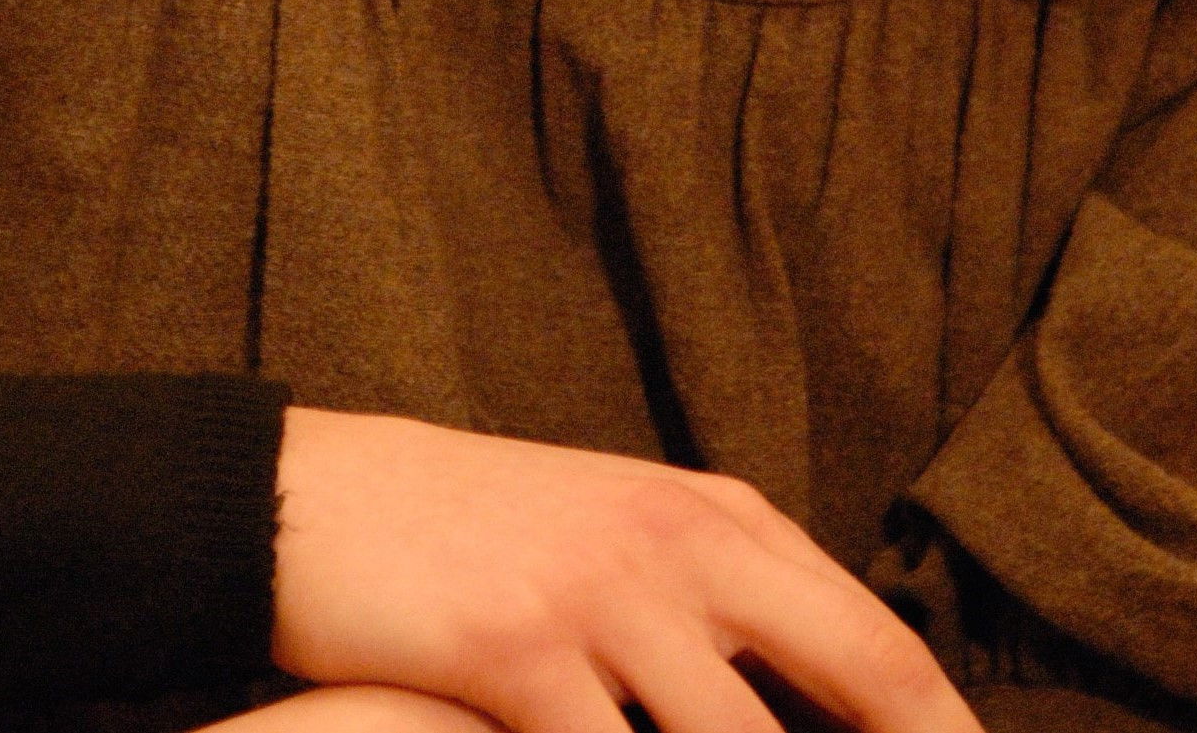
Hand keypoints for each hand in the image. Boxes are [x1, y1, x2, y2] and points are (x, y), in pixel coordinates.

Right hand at [271, 408, 977, 732]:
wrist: (318, 498)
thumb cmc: (474, 538)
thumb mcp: (617, 539)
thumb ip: (721, 599)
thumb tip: (833, 697)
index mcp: (718, 519)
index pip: (879, 646)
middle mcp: (685, 543)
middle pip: (861, 677)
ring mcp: (607, 592)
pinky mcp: (521, 647)